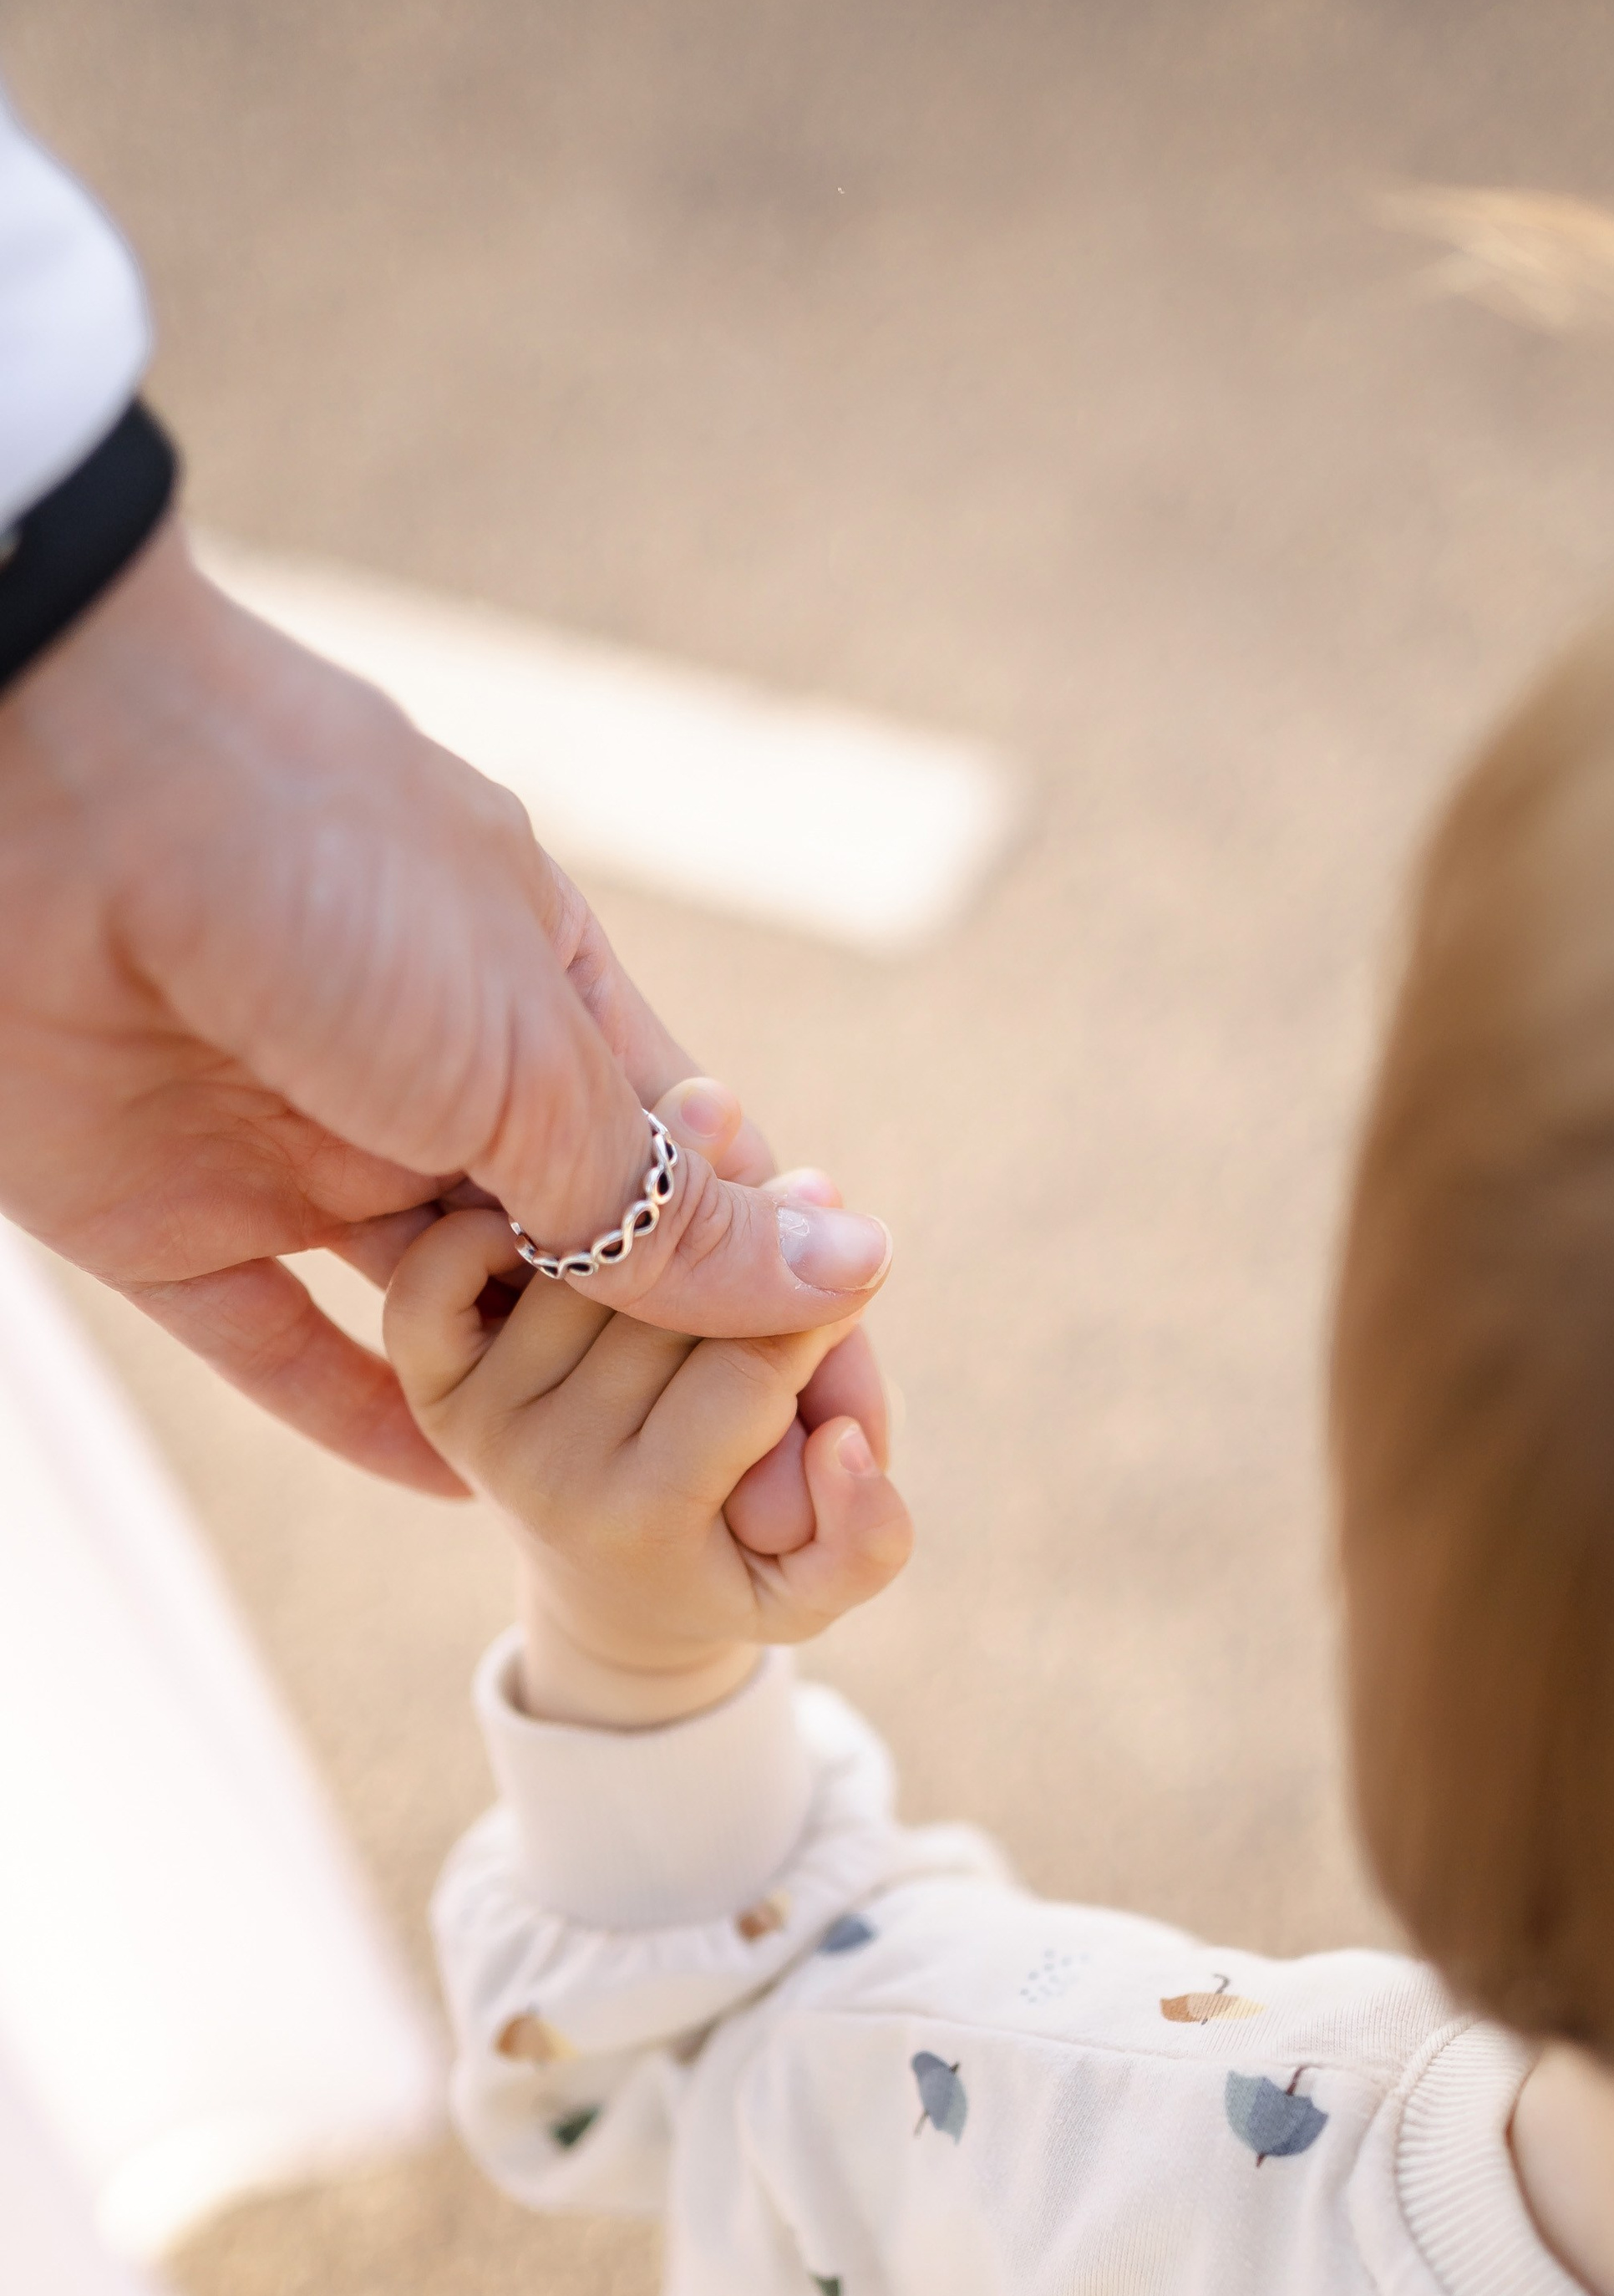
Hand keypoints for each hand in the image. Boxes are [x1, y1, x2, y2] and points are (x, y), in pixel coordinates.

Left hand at [0, 520, 891, 1491]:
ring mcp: (294, 1144)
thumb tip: (851, 1267)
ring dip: (533, 1402)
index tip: (831, 1380)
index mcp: (531, 990)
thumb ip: (662, 1196)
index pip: (674, 1155)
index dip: (753, 1265)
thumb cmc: (319, 868)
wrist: (38, 790)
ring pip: (438, 1311)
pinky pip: (276, 1348)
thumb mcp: (525, 1050)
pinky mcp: (166, 1215)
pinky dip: (359, 1420)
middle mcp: (421, 1072)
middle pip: (563, 1248)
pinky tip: (460, 1492)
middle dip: (657, 1358)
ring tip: (642, 1505)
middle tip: (761, 1484)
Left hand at [382, 1114, 913, 1727]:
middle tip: (798, 1228)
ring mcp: (481, 1418)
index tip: (860, 1268)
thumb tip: (839, 1441)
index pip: (746, 1367)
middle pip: (670, 1301)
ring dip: (650, 1211)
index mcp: (640, 1519)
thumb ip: (866, 1537)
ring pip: (577, 1259)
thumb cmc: (733, 1564)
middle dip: (753, 1249)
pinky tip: (579, 1221)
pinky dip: (497, 1229)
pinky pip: (441, 1270)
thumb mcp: (818, 1586)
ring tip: (714, 1213)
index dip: (820, 1303)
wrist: (608, 1594)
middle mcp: (545, 1471)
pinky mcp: (428, 1378)